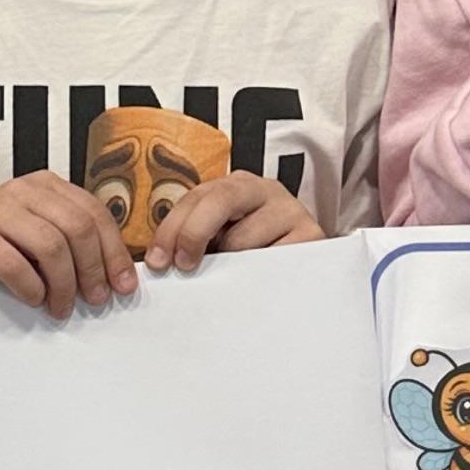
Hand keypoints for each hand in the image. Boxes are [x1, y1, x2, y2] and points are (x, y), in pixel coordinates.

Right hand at [0, 172, 134, 318]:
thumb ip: (71, 244)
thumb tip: (115, 277)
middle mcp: (23, 189)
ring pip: (52, 245)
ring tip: (60, 308)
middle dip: (93, 270)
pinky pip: (15, 264)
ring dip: (63, 285)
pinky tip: (32, 299)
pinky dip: (30, 288)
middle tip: (94, 300)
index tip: (124, 285)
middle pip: (78, 227)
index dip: (114, 251)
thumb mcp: (37, 239)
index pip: (95, 213)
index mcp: (45, 185)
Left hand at [142, 168, 318, 271]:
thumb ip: (195, 242)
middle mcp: (264, 189)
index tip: (158, 261)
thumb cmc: (254, 255)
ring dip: (228, 264)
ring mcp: (290, 209)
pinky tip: (254, 283)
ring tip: (231, 279)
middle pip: (220, 200)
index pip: (196, 197)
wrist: (306, 268)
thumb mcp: (222, 241)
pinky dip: (256, 276)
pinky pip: (272, 260)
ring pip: (244, 238)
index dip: (172, 228)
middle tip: (183, 265)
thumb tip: (160, 264)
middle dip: (193, 233)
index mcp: (236, 186)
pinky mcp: (311, 235)